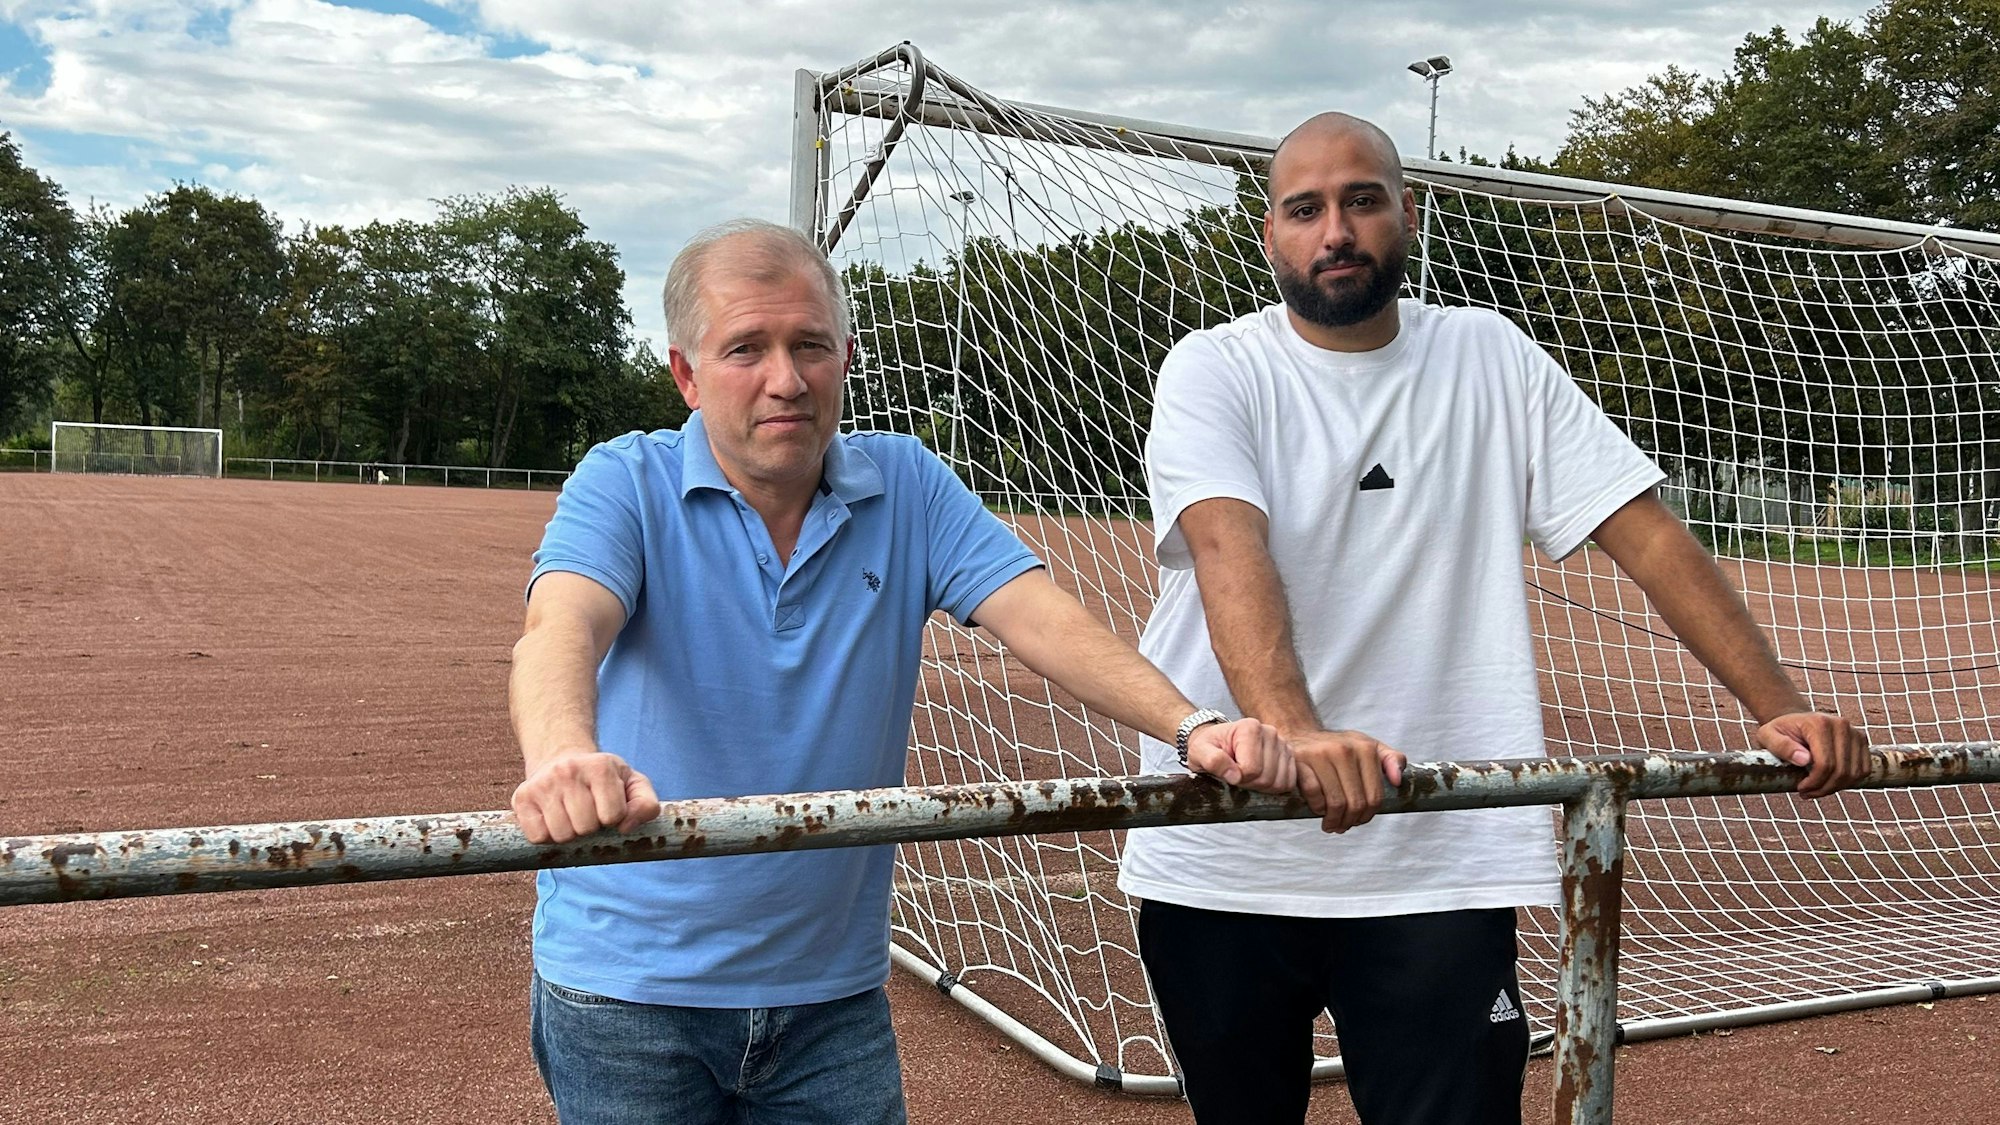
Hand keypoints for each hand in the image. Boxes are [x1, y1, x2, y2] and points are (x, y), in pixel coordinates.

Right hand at [512, 751, 660, 843]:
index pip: (613, 816)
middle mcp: (568, 770)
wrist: (561, 758)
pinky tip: (552, 819)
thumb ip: (646, 805)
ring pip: (562, 835)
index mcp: (600, 766)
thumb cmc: (603, 779)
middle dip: (591, 828)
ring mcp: (542, 783)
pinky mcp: (521, 798)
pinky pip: (538, 837)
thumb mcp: (632, 784)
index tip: (608, 808)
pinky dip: (547, 836)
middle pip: (585, 827)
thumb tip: (625, 827)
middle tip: (587, 812)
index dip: (614, 819)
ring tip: (570, 815)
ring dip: (570, 834)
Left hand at [1183, 718, 1293, 793]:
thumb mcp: (1199, 752)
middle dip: (1249, 784)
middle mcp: (1270, 732)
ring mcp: (1283, 744)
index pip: (1251, 769)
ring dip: (1261, 788)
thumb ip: (1212, 760)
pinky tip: (1259, 778)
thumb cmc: (1209, 747)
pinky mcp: (1290, 756)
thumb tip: (1234, 776)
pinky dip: (1274, 787)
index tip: (1227, 772)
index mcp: (1250, 728)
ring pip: (1279, 783)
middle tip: (1236, 776)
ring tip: (1247, 776)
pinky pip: (1289, 783)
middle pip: (1267, 778)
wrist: (1218, 742)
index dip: (1237, 779)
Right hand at [1291, 729, 1405, 833]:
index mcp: (1365, 748)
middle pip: (1356, 803)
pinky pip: (1313, 794)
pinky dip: (1317, 807)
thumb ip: (1391, 759)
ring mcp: (1320, 754)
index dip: (1368, 815)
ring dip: (1333, 820)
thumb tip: (1397, 780)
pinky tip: (1318, 809)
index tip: (1359, 819)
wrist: (1301, 736)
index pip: (1375, 796)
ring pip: (1335, 802)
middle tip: (1343, 825)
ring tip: (1331, 823)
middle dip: (1350, 821)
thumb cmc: (1337, 748)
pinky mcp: (1300, 762)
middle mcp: (1344, 749)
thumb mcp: (1368, 747)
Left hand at [1755, 712, 1869, 799]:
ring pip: (1854, 773)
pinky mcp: (1862, 741)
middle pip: (1841, 770)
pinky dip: (1848, 782)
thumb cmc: (1780, 731)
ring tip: (1816, 789)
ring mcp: (1855, 732)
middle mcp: (1841, 725)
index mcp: (1819, 723)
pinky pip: (1863, 770)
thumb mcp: (1768, 736)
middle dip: (1824, 788)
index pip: (1825, 763)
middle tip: (1807, 793)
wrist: (1796, 721)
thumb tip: (1804, 760)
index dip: (1814, 782)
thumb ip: (1781, 746)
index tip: (1800, 788)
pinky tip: (1830, 782)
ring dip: (1836, 788)